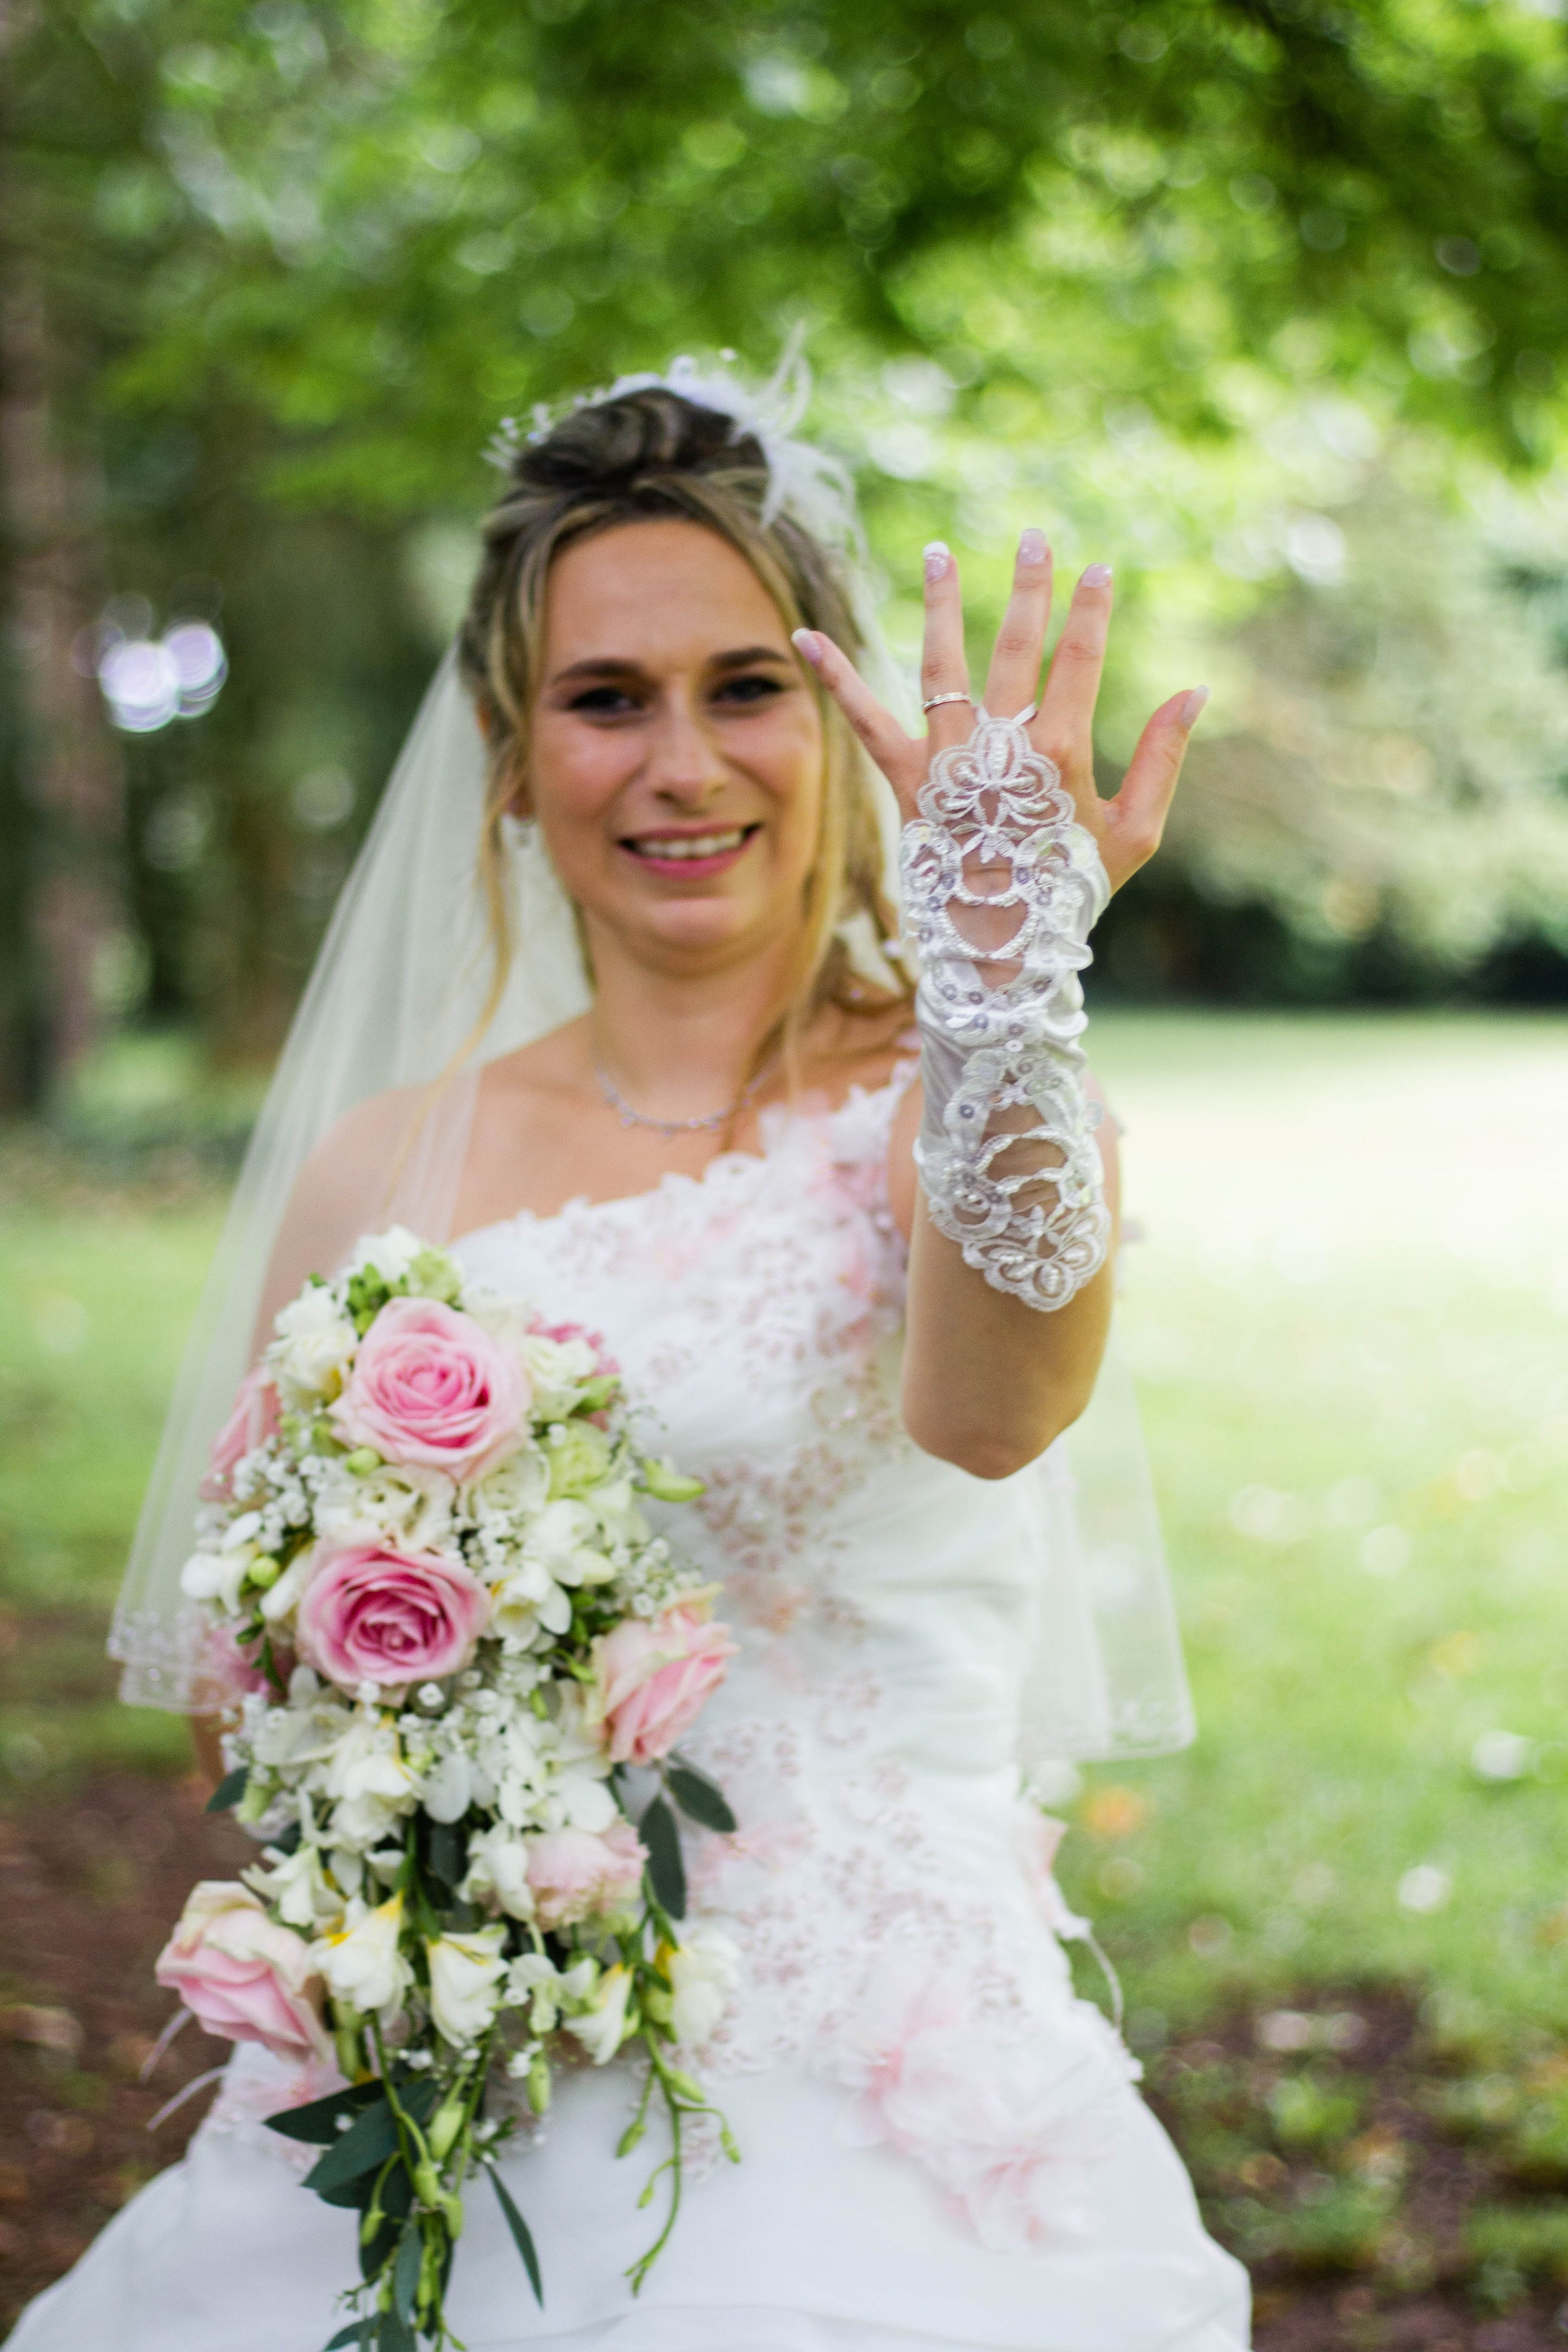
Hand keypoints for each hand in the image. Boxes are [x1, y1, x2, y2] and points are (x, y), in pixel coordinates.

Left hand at [792, 530, 1207, 893]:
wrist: (1002, 945)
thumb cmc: (1072, 890)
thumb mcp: (1136, 833)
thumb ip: (1164, 758)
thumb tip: (1194, 691)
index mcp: (1060, 754)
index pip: (1079, 661)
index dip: (1089, 611)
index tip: (1097, 570)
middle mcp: (1001, 747)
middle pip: (1017, 648)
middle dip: (1029, 587)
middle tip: (1034, 537)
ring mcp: (949, 759)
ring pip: (942, 663)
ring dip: (943, 603)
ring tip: (940, 553)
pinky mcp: (905, 779)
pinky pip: (865, 718)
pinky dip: (836, 676)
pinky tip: (806, 636)